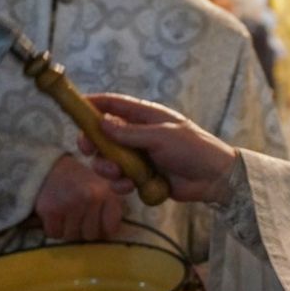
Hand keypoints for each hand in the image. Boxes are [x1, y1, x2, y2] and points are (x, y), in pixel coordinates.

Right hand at [34, 155, 124, 241]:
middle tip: (77, 216)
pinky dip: (54, 229)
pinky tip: (55, 216)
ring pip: (72, 237)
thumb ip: (111, 208)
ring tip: (66, 214)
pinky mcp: (50, 209)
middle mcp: (91, 197)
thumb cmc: (79, 179)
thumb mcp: (102, 187)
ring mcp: (70, 203)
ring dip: (68, 230)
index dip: (103, 229)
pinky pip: (55, 234)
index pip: (111, 228)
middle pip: (90, 235)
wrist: (49, 164)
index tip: (96, 222)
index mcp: (107, 192)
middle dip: (84, 230)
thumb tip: (110, 234)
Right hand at [81, 94, 237, 203]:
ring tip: (118, 173)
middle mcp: (139, 134)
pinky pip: (120, 180)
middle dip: (93, 142)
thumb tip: (102, 122)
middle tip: (88, 149)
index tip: (74, 107)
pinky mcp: (142, 177)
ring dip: (107, 167)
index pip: (114, 105)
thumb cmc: (193, 149)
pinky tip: (130, 186)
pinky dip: (120, 184)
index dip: (93, 104)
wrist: (214, 179)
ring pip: (108, 160)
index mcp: (146, 116)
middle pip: (104, 135)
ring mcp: (139, 157)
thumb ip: (130, 132)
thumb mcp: (162, 137)